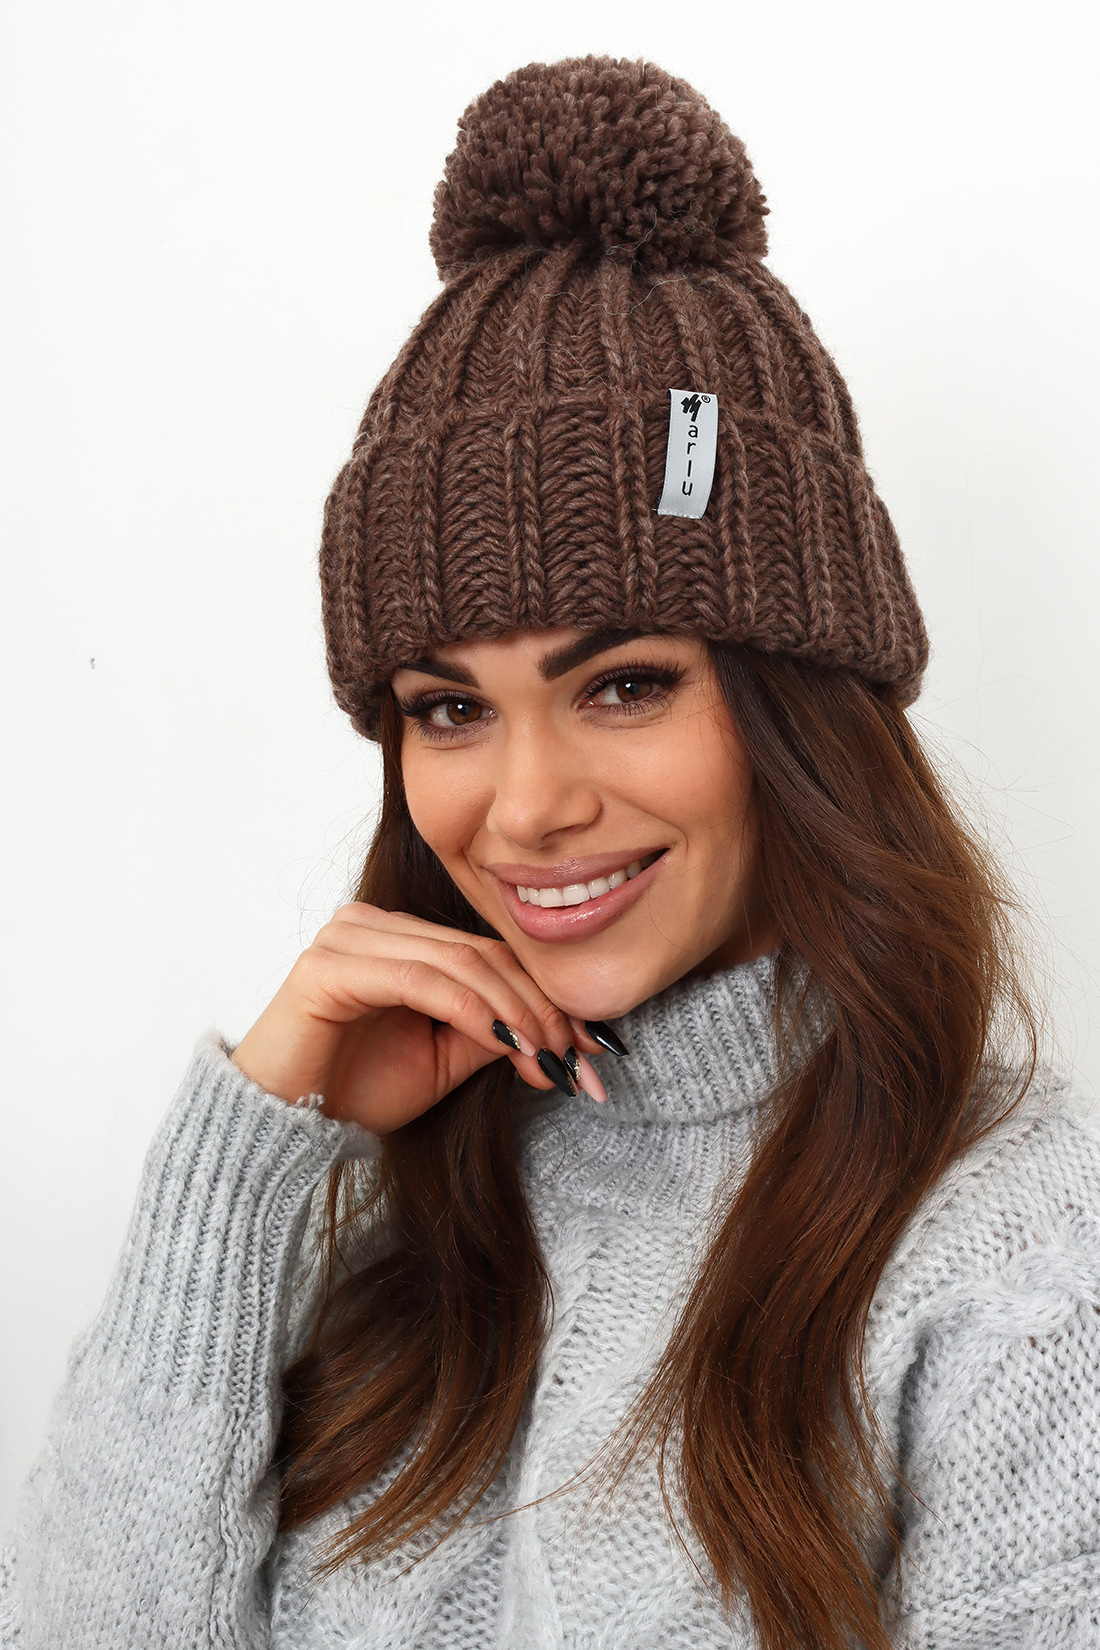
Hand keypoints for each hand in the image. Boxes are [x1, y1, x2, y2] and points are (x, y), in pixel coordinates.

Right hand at [229, 902, 607, 1132]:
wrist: (283, 1126)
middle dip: (541, 1009)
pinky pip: (418, 979)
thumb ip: (494, 1033)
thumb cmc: (355, 1091)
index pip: (490, 954)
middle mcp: (372, 924)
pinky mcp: (328, 965)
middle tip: (581, 1059)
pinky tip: (506, 1044)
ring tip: (550, 1058)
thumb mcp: (444, 1061)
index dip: (547, 998)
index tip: (593, 1049)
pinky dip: (471, 1011)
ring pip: (459, 963)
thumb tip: (564, 1032)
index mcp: (398, 936)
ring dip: (515, 1013)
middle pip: (482, 955)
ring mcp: (348, 937)